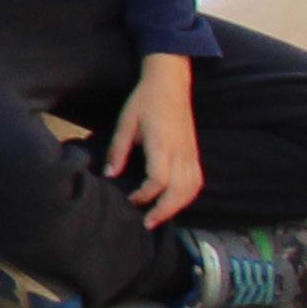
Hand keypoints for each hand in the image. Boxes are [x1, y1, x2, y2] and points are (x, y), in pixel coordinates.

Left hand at [106, 51, 205, 227]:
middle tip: (147, 224)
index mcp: (162, 144)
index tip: (131, 200)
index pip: (158, 179)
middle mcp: (180, 152)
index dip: (145, 195)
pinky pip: (197, 181)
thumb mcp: (125, 122)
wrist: (171, 83)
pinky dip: (188, 196)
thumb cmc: (145, 101)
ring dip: (177, 207)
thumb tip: (109, 175)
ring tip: (159, 217)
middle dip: (164, 211)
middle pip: (179, 191)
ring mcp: (191, 153)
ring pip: (191, 189)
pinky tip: (175, 202)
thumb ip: (118, 150)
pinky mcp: (195, 153)